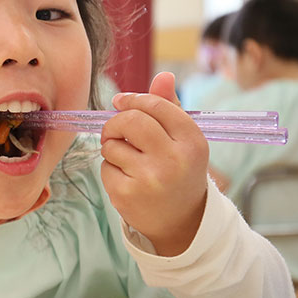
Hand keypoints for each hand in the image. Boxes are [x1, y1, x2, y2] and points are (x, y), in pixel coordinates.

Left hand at [99, 72, 208, 255]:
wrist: (181, 222)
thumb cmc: (180, 172)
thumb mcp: (184, 141)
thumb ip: (170, 107)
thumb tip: (162, 75)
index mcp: (192, 141)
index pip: (155, 106)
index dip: (133, 100)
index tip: (121, 102)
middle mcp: (173, 159)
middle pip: (130, 121)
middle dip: (115, 122)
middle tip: (115, 131)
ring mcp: (149, 178)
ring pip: (112, 145)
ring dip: (113, 149)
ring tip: (130, 161)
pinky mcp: (126, 194)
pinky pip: (105, 167)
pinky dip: (110, 170)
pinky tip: (127, 180)